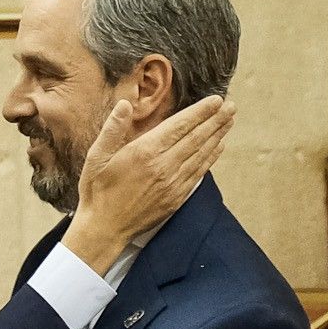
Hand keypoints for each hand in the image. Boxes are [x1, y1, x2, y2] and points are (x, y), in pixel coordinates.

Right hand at [64, 95, 232, 273]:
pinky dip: (212, 157)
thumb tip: (124, 104)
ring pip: (202, 153)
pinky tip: (218, 146)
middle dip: (216, 120)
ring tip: (229, 121)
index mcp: (145, 152)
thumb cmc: (97, 191)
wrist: (104, 228)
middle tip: (231, 107)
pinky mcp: (177, 196)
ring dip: (218, 135)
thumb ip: (112, 129)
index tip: (216, 100)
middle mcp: (164, 166)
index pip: (180, 125)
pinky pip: (199, 172)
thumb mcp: (96, 157)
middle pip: (197, 137)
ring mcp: (173, 183)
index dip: (200, 111)